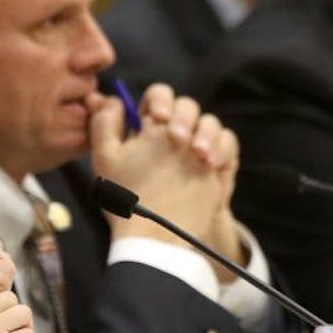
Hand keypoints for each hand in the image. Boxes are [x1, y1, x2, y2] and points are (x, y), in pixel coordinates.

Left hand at [89, 84, 229, 252]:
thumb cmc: (128, 200)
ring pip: (210, 121)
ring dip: (205, 132)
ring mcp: (197, 149)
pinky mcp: (218, 164)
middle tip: (177, 138)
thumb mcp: (107, 161)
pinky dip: (221, 146)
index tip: (157, 117)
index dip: (160, 99)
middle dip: (183, 116)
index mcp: (148, 130)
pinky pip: (228, 141)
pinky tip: (209, 163)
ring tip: (198, 154)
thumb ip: (104, 126)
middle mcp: (175, 135)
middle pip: (187, 105)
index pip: (158, 97)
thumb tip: (109, 98)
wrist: (158, 235)